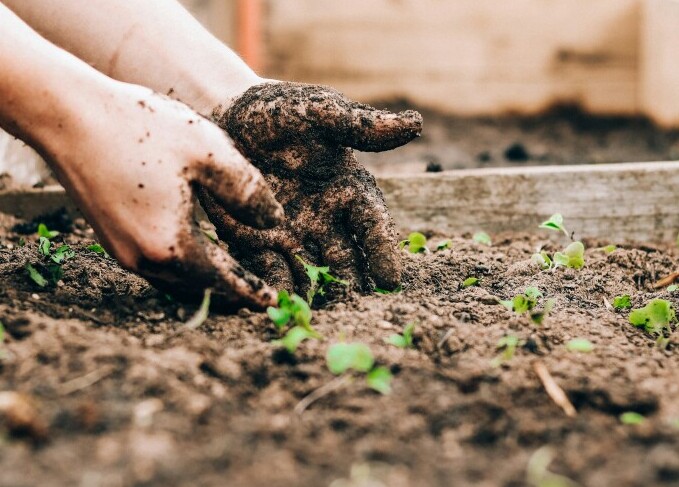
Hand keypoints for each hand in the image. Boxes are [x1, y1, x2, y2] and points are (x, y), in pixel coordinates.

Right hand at [44, 82, 282, 308]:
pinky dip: (184, 268)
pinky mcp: (110, 238)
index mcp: (171, 245)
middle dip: (231, 293)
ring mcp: (122, 251)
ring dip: (207, 283)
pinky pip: (157, 266)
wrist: (67, 116)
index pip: (223, 281)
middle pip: (199, 288)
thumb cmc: (140, 128)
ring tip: (233, 279)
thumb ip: (248, 191)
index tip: (273, 302)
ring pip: (176, 281)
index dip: (252, 291)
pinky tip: (196, 253)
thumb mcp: (208, 152)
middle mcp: (143, 259)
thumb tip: (274, 222)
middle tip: (258, 295)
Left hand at [202, 82, 421, 295]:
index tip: (390, 280)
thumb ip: (360, 125)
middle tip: (358, 312)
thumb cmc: (280, 112)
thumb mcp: (319, 112)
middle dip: (353, 286)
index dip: (383, 251)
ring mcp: (293, 235)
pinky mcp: (259, 243)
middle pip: (346, 260)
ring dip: (317, 295)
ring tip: (320, 318)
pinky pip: (271, 270)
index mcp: (349, 191)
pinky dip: (276, 288)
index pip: (372, 226)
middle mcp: (326, 220)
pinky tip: (278, 305)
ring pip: (312, 273)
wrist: (227, 117)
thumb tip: (415, 123)